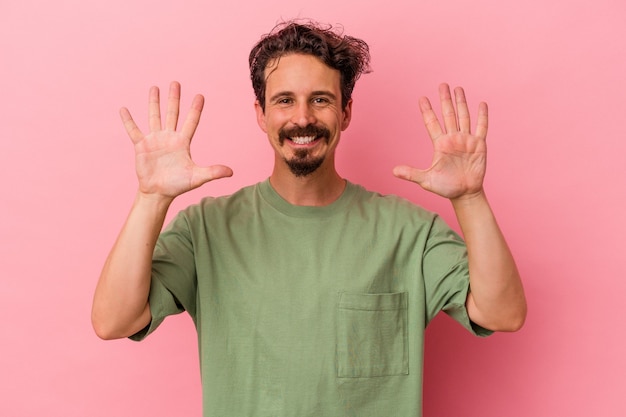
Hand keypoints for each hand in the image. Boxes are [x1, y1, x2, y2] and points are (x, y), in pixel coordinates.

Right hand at [120, 81, 232, 199]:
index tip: (200, 95)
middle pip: (172, 113)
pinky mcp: (141, 145)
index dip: (195, 109)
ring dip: (154, 102)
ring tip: (154, 88)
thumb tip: (231, 172)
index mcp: (182, 142)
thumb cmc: (178, 185)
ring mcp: (155, 140)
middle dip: (174, 98)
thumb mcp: (197, 178)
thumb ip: (213, 172)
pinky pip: (133, 130)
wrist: (158, 193)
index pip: (191, 122)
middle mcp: (169, 137)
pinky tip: (123, 109)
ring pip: (154, 116)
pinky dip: (128, 121)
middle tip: (176, 83)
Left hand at [393, 83, 486, 200]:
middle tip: (442, 85)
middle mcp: (453, 139)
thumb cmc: (445, 187)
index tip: (422, 98)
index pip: (432, 123)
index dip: (427, 111)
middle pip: (448, 115)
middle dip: (445, 100)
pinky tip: (481, 104)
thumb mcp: (426, 180)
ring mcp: (466, 140)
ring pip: (463, 117)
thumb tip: (393, 171)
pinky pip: (481, 128)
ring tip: (458, 89)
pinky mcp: (479, 145)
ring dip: (461, 103)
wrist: (465, 194)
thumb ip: (411, 173)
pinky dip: (482, 116)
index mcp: (440, 144)